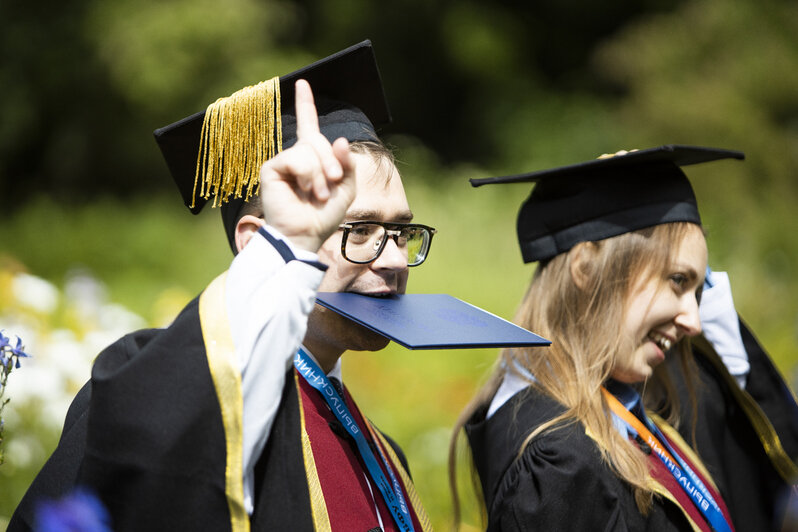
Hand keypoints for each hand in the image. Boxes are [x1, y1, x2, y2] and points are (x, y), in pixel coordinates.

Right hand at [259, 79, 356, 252]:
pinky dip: (307, 174)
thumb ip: (347, 164)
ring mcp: (283, 161)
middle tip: (334, 181)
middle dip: (332, 161)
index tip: (303, 83)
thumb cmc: (323, 216)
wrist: (305, 235)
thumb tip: (339, 140)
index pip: (309, 125)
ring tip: (318, 194)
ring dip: (320, 173)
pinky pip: (297, 158)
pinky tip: (305, 190)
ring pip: (309, 149)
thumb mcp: (346, 188)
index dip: (306, 104)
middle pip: (318, 139)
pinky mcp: (271, 168)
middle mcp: (296, 156)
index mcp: (313, 158)